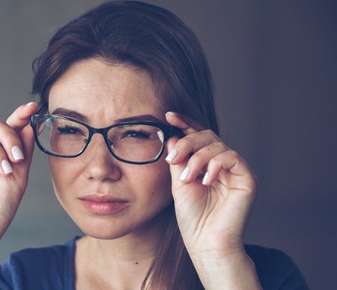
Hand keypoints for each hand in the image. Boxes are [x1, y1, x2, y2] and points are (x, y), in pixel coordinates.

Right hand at [0, 101, 38, 240]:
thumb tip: (28, 125)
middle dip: (10, 138)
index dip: (21, 116)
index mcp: (4, 153)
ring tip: (2, 172)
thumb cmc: (0, 206)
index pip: (12, 129)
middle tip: (17, 158)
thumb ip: (24, 150)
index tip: (32, 106)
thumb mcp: (20, 176)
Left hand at [164, 111, 256, 257]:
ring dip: (197, 158)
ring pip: (217, 145)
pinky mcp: (246, 178)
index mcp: (205, 162)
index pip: (197, 135)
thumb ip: (178, 159)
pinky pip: (232, 157)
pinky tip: (205, 181)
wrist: (205, 241)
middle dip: (187, 142)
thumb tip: (173, 136)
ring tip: (187, 178)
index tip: (168, 116)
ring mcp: (234, 169)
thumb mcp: (178, 183)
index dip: (185, 122)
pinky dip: (215, 165)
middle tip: (173, 158)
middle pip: (207, 135)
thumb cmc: (192, 216)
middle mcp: (221, 163)